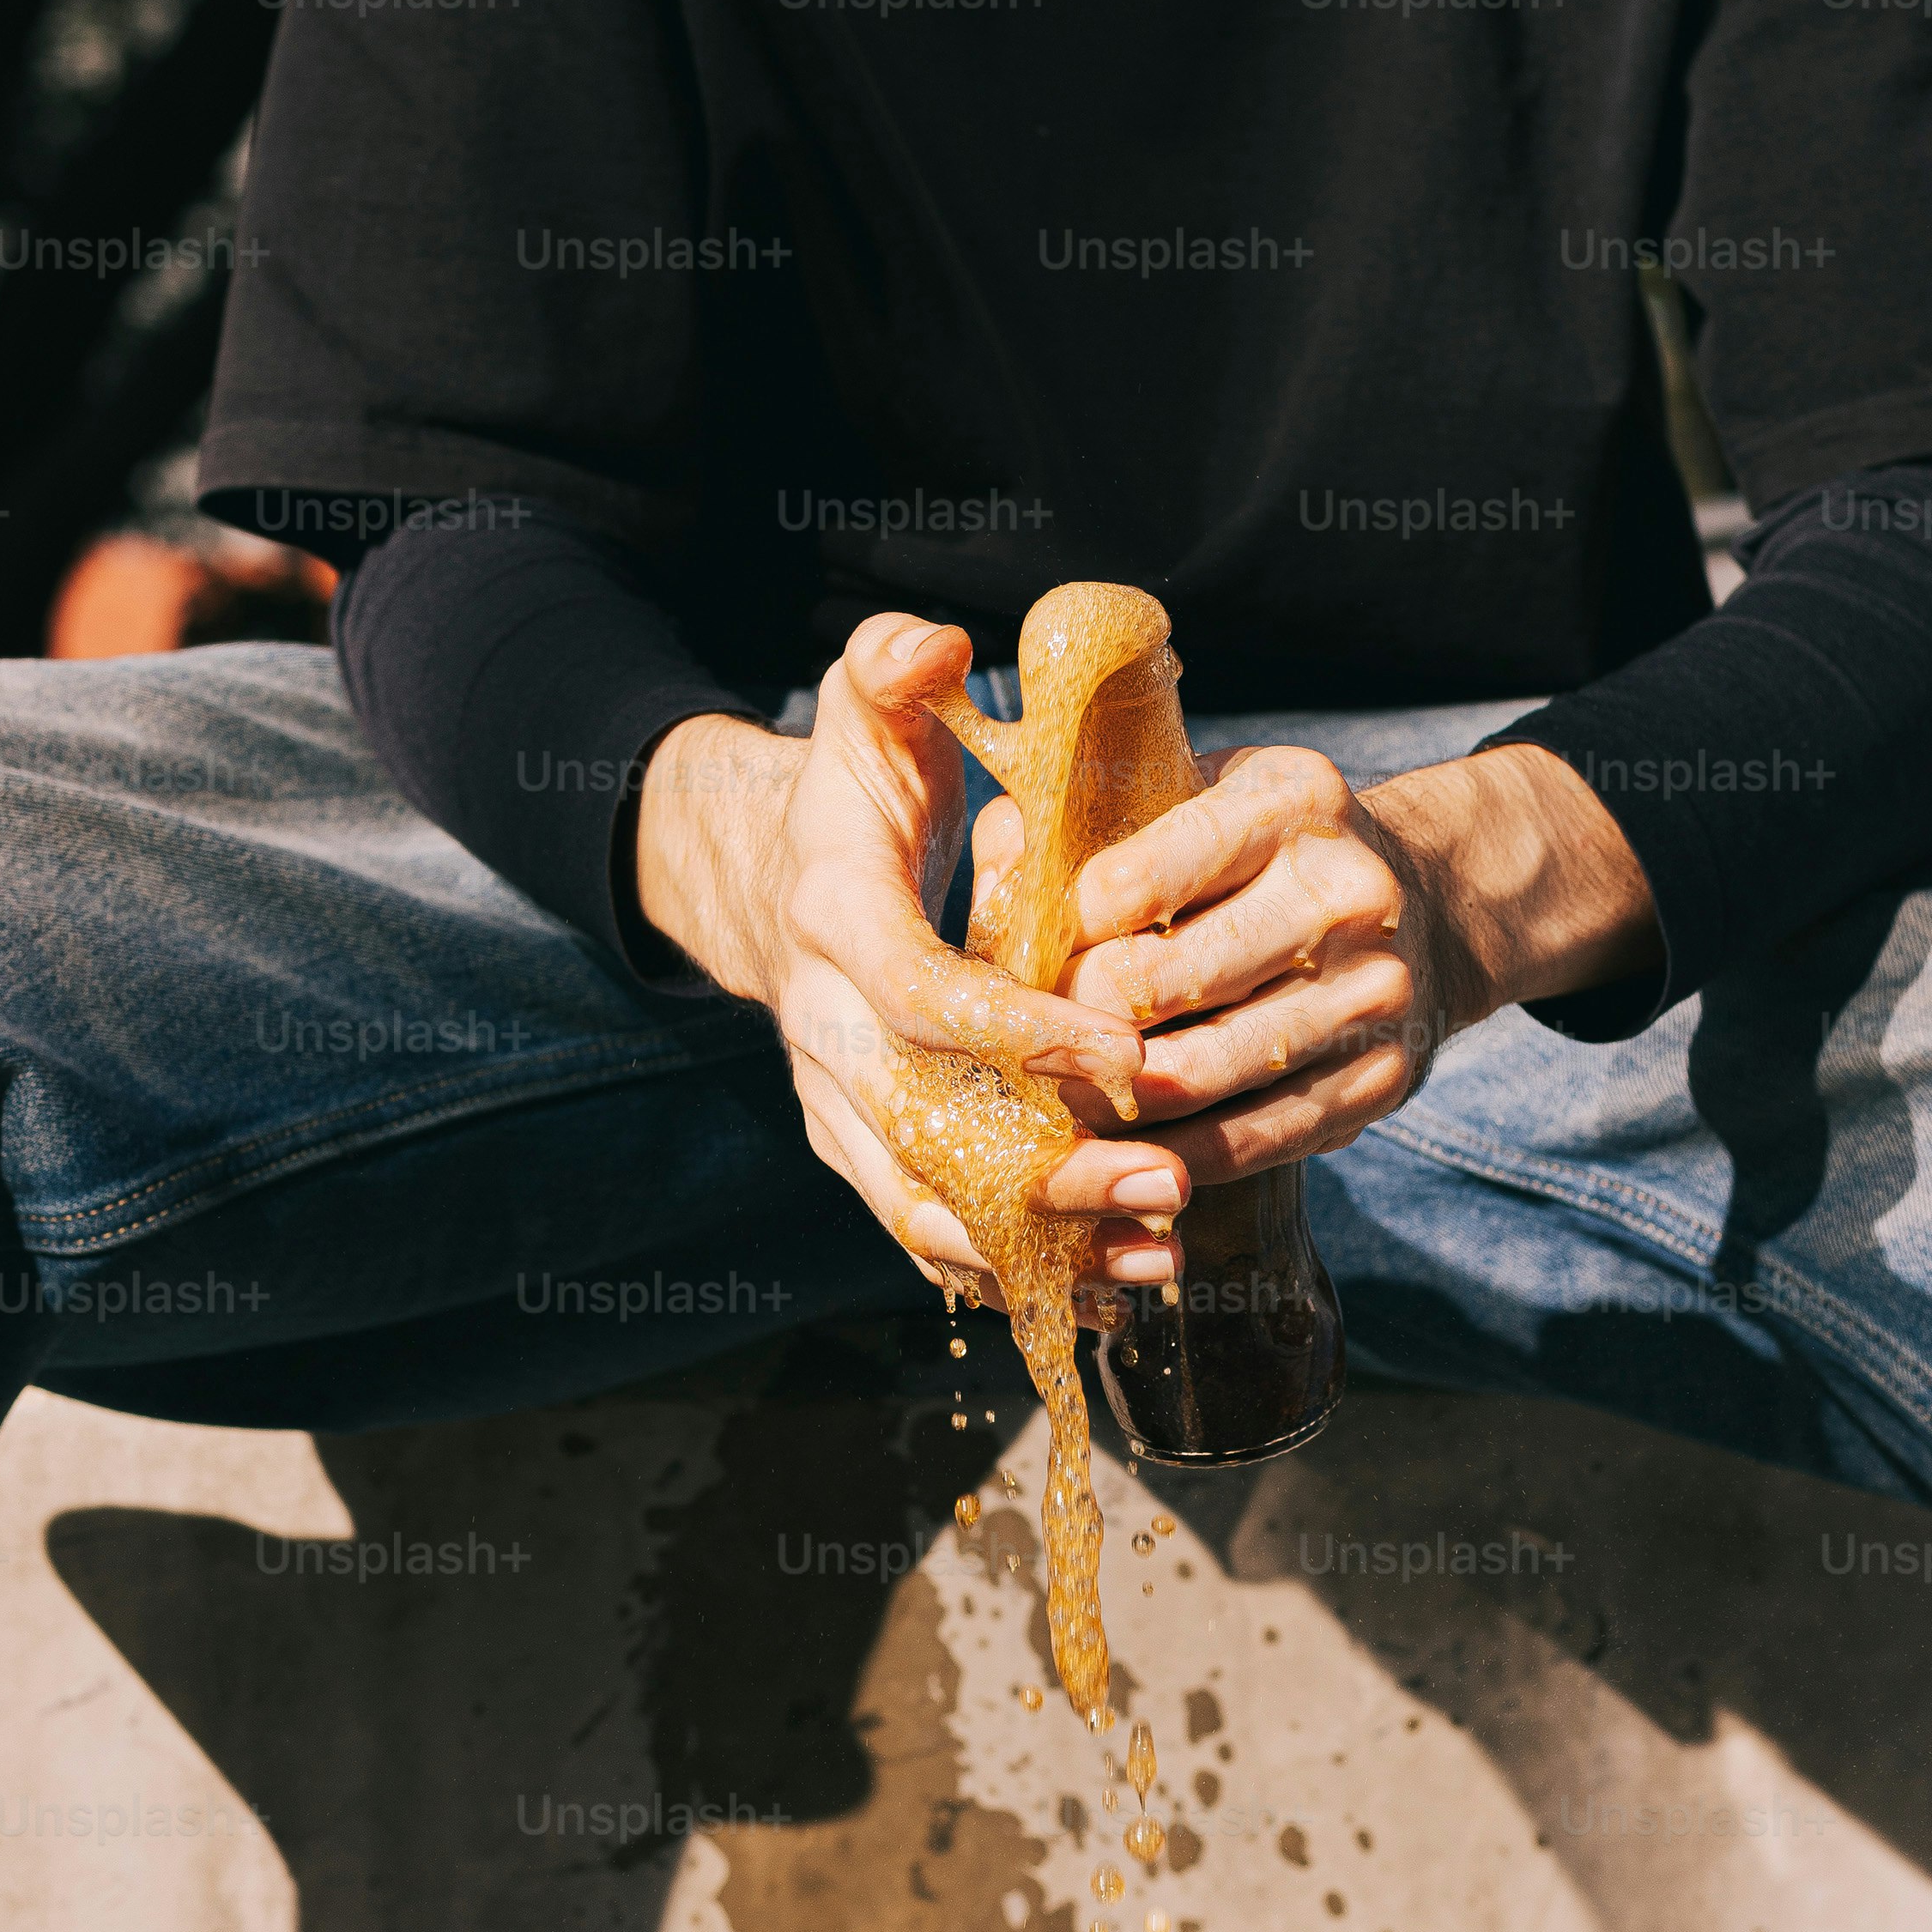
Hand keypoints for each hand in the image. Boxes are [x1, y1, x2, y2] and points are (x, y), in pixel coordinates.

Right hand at [635, 615, 1193, 1309]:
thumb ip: (889, 666)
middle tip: (1165, 1181)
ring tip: (1160, 1256)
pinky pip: (933, 1232)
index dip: (1015, 1033)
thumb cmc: (847, 795)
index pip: (919, 995)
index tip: (1122, 1055)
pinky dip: (1022, 1269)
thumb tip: (935, 645)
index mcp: (834, 925)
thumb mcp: (860, 714)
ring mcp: (835, 1107)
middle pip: (924, 1128)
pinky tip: (1122, 1287)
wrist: (766, 886)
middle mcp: (821, 1034)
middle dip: (1043, 1169)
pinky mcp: (864, 1153)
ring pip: (924, 1205)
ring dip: (1042, 1242)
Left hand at [985, 738, 1659, 1180]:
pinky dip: (1173, 1155)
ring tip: (1052, 1099)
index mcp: (1290, 802)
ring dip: (1107, 1100)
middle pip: (1158, 985)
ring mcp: (1374, 993)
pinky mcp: (1382, 1080)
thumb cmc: (1263, 850)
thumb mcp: (1190, 791)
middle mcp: (1346, 893)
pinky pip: (1252, 1139)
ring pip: (1198, 1074)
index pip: (1131, 882)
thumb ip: (1080, 825)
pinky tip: (1121, 1150)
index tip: (1027, 956)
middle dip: (1071, 1021)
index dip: (1058, 932)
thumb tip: (995, 887)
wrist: (1429, 903)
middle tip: (1020, 1041)